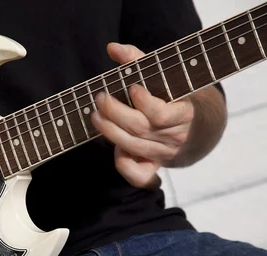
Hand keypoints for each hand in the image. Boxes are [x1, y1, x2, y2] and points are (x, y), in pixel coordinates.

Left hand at [91, 43, 194, 188]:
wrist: (191, 127)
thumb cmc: (169, 96)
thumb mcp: (159, 75)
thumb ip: (137, 60)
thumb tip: (112, 48)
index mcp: (183, 113)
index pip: (162, 114)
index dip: (146, 103)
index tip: (132, 88)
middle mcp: (174, 137)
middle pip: (140, 129)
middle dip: (115, 113)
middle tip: (99, 98)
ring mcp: (162, 154)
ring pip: (132, 147)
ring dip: (109, 131)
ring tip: (95, 115)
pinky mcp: (152, 167)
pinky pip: (138, 175)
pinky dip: (123, 165)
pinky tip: (112, 148)